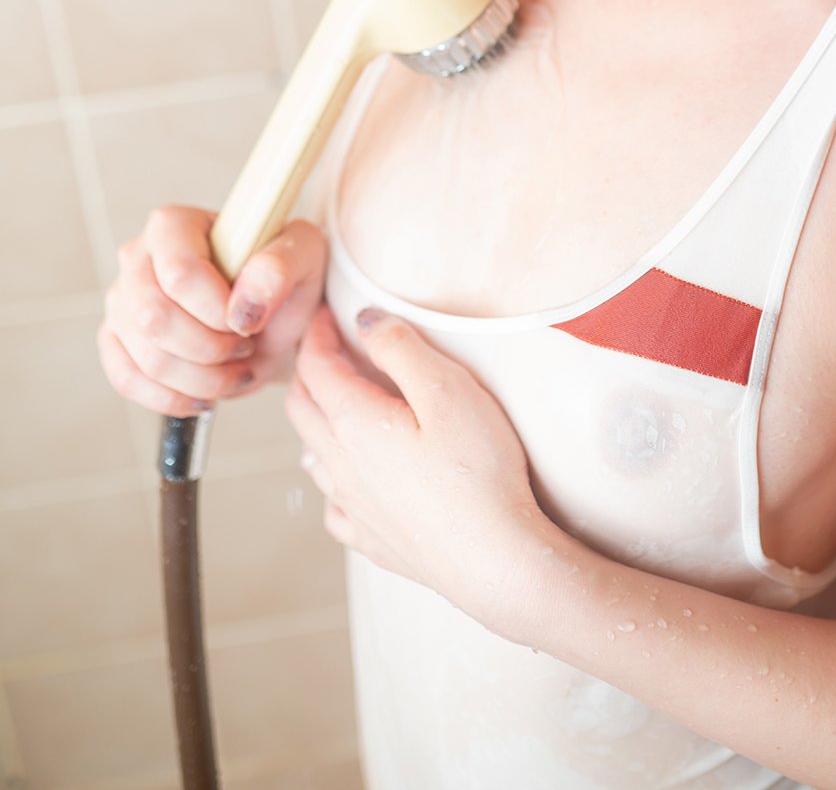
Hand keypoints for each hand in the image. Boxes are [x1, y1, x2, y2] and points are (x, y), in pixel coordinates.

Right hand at [97, 206, 327, 416]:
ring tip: (235, 371)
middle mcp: (137, 257)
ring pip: (145, 356)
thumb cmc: (283, 280)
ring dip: (200, 379)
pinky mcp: (116, 340)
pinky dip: (170, 398)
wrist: (272, 319)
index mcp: (174, 225)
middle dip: (209, 349)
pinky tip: (204, 396)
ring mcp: (122, 300)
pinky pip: (126, 379)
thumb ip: (280, 267)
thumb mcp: (303, 257)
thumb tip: (243, 306)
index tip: (249, 321)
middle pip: (154, 318)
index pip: (179, 274)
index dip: (216, 311)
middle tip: (245, 348)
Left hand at [285, 302, 548, 628]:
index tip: (326, 314)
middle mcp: (342, 466)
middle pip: (302, 410)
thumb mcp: (447, 388)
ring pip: (313, 457)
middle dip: (308, 373)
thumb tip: (365, 322)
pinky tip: (350, 480)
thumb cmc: (477, 471)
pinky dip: (333, 480)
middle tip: (326, 349)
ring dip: (316, 422)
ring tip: (334, 405)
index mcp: (354, 423)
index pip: (316, 369)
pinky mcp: (374, 540)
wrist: (493, 559)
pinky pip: (335, 506)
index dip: (316, 336)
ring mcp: (355, 507)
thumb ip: (401, 348)